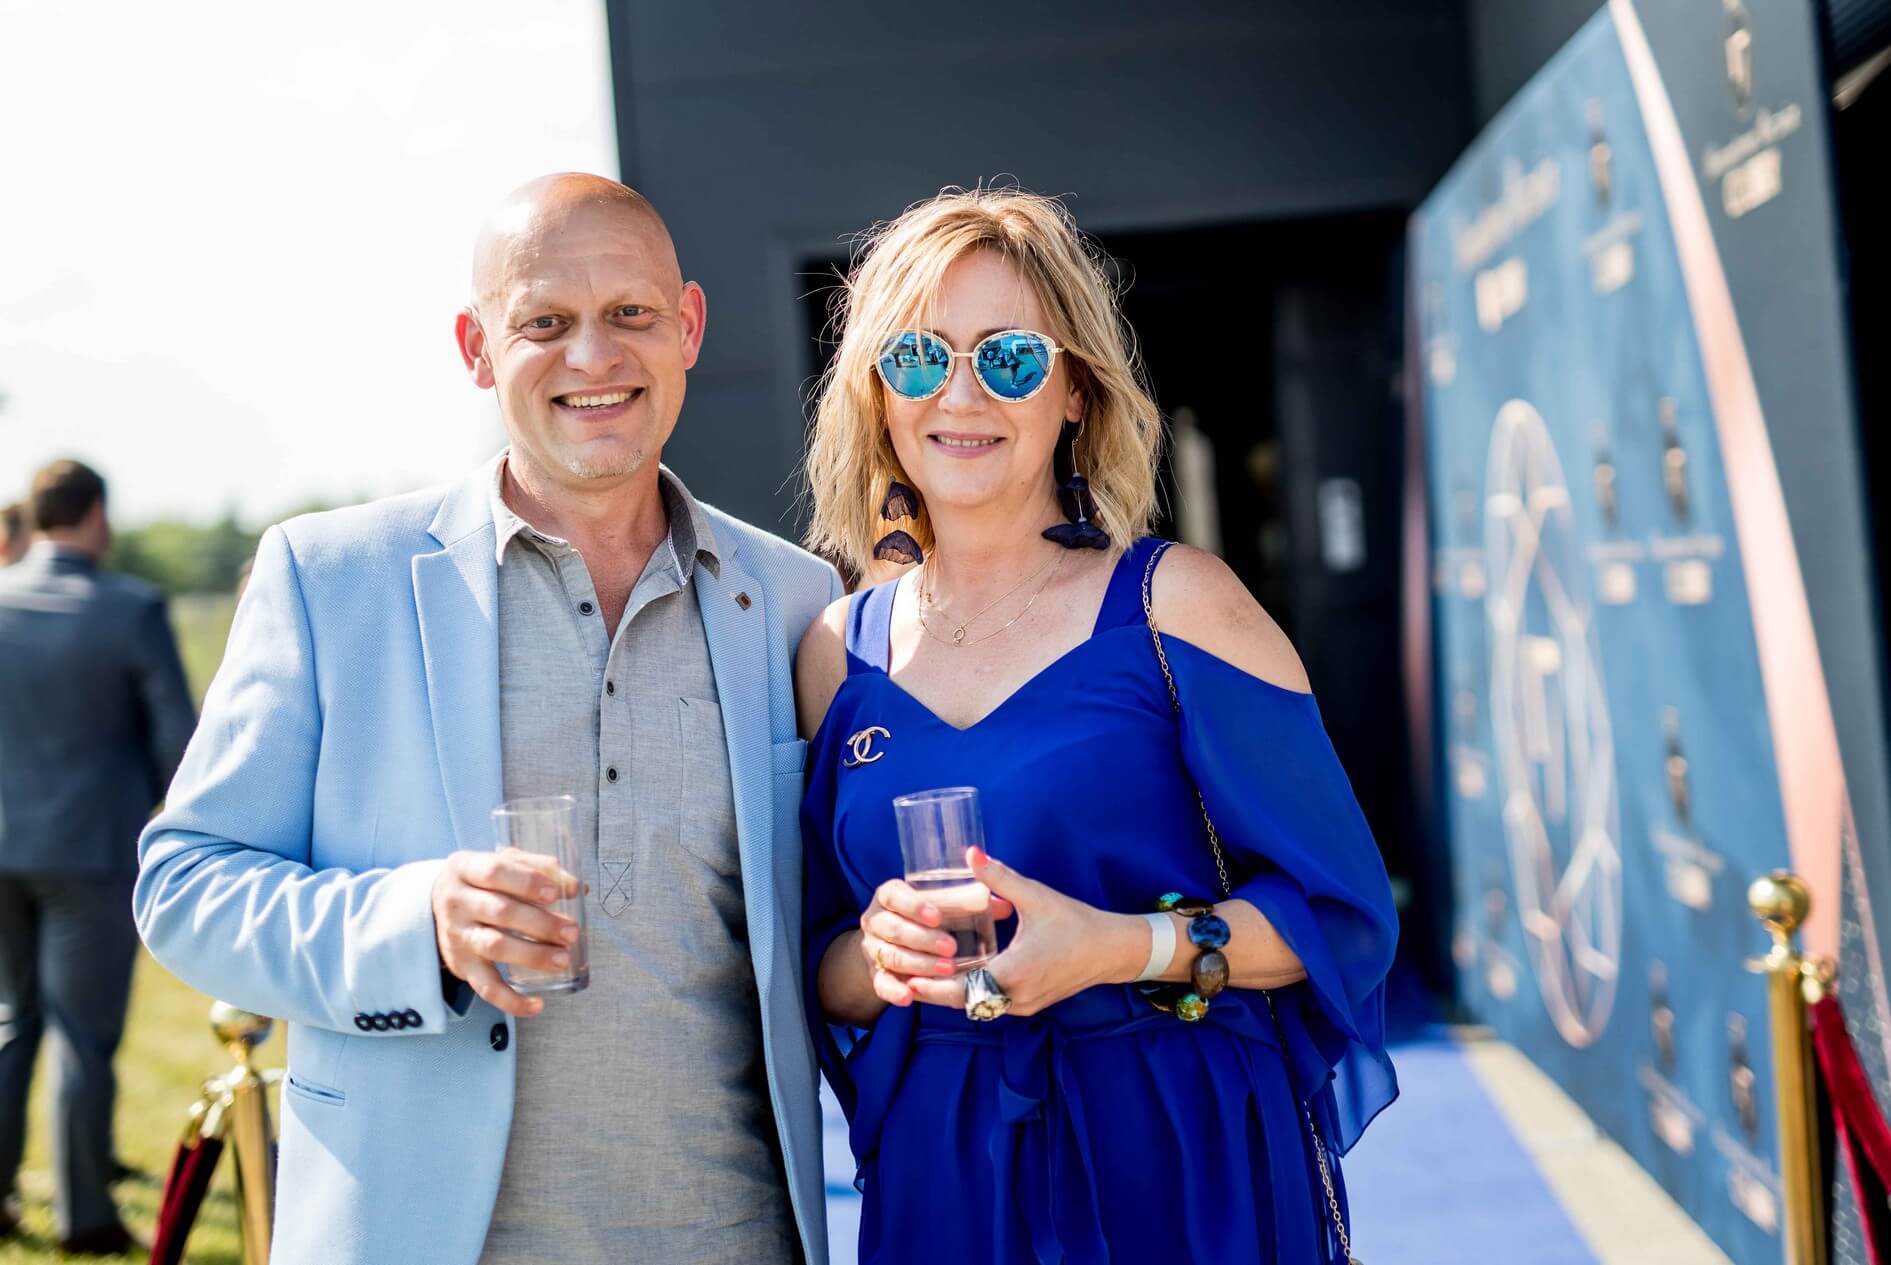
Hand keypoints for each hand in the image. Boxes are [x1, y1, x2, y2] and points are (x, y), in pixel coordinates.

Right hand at [432, 848, 579, 1017]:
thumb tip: (575, 887)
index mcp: (466, 868)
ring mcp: (457, 935)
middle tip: (571, 932)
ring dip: (533, 955)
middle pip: (500, 911)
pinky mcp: (462, 965)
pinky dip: (510, 1000)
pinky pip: (485, 987)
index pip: (495, 872)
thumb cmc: (483, 881)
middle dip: (541, 923)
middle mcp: (456, 902)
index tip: (556, 893)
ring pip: (494, 946)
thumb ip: (539, 867)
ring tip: (563, 959)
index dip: (528, 882)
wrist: (437, 904)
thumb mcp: (504, 862)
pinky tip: (536, 1005)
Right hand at [857, 876, 1014, 1007]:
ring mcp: (873, 948)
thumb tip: (1005, 908)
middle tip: (952, 947)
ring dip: (918, 964)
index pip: (894, 895)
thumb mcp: (940, 903)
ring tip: (947, 970)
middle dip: (922, 938)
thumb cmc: (925, 916)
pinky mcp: (875, 973)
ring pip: (891, 956)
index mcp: (889, 896)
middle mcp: (876, 920)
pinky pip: (880, 983)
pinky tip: (909, 996)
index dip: (914, 905)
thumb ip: (968, 901)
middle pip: (893, 928)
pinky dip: (893, 991)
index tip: (938, 916)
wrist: (895, 941)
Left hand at [905, 848, 1140, 1015]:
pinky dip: (970, 995)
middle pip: (964, 1002)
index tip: (907, 977)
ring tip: (919, 979)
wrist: (1111, 950)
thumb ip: (999, 877)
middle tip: (902, 978)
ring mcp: (1023, 1005)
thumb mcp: (1035, 897)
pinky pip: (991, 1003)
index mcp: (1015, 972)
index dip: (933, 985)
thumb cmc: (1075, 922)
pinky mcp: (1029, 1004)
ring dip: (951, 994)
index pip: (963, 988)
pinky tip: (954, 979)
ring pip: (977, 1005)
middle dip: (933, 992)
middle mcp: (1016, 997)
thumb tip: (971, 853)